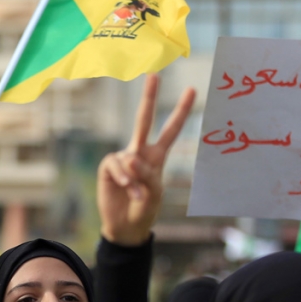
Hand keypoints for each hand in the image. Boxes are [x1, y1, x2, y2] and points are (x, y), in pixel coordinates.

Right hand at [98, 74, 195, 245]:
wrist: (127, 226)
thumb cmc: (145, 208)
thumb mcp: (154, 192)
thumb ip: (145, 172)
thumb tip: (128, 157)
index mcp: (157, 155)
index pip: (171, 130)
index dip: (181, 111)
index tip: (192, 89)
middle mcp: (140, 152)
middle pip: (144, 120)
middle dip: (149, 98)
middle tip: (154, 75)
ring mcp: (123, 158)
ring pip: (129, 156)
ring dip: (134, 179)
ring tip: (137, 195)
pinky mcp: (108, 166)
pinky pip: (116, 166)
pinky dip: (123, 178)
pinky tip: (126, 189)